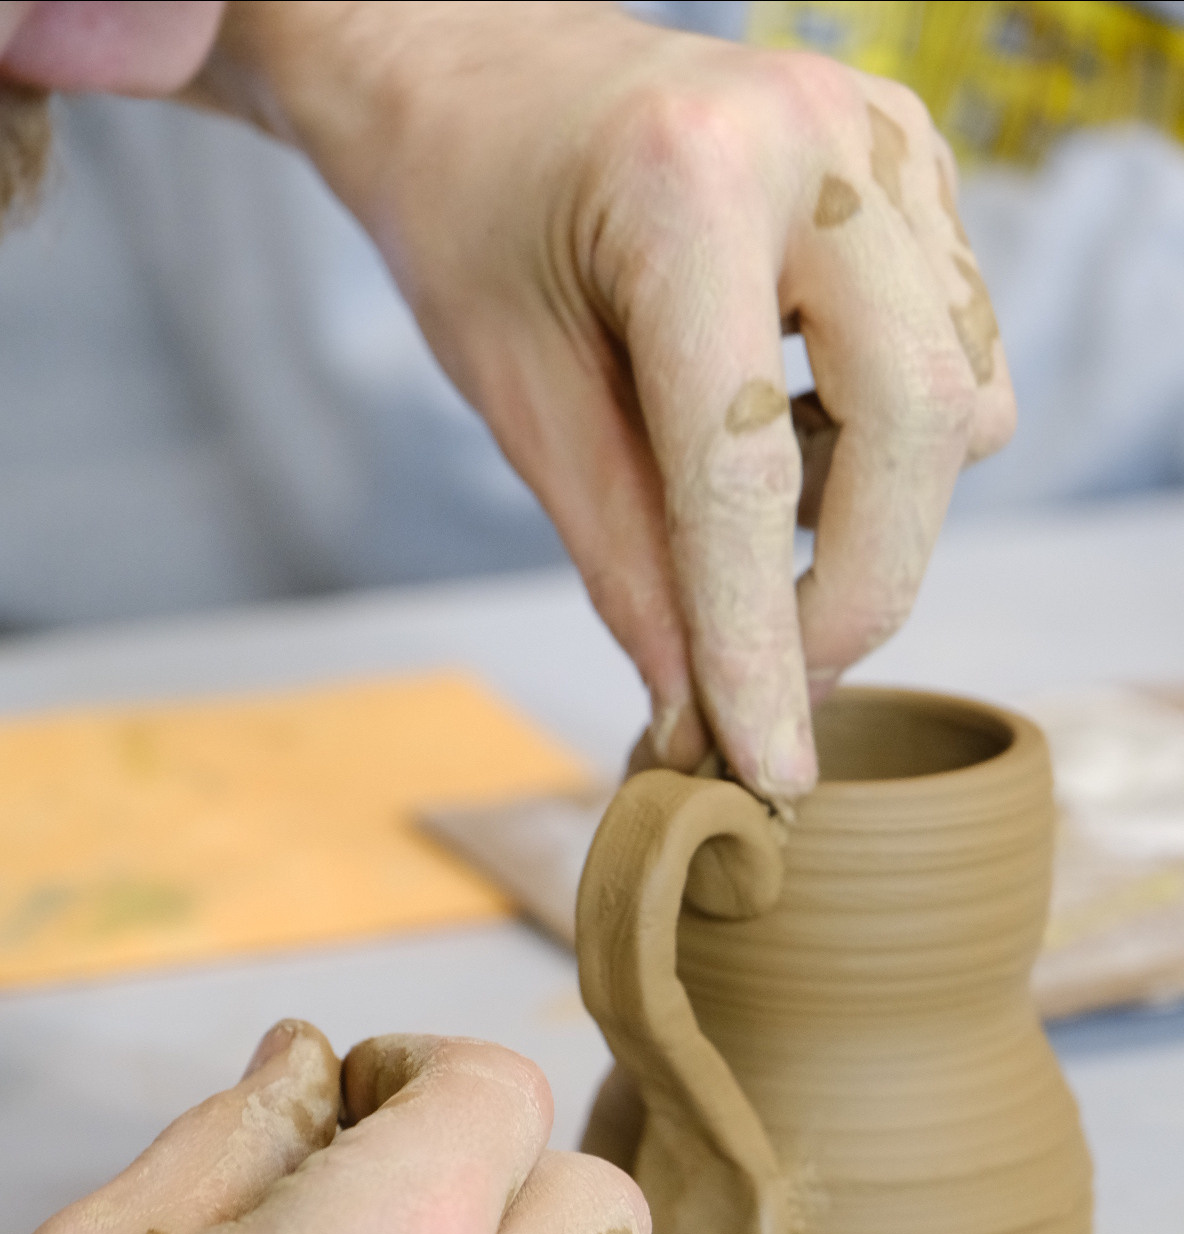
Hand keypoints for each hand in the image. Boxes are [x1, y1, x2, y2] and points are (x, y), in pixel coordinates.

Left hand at [195, 0, 1013, 811]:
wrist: (493, 74)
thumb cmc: (475, 221)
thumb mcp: (521, 402)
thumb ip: (626, 562)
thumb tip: (702, 719)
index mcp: (687, 183)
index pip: (748, 461)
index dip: (761, 636)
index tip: (768, 762)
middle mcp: (824, 144)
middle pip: (922, 429)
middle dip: (856, 592)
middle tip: (775, 685)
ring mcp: (894, 147)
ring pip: (966, 408)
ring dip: (872, 512)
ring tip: (747, 504)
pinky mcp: (924, 173)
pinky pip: (963, 361)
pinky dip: (888, 443)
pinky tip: (792, 417)